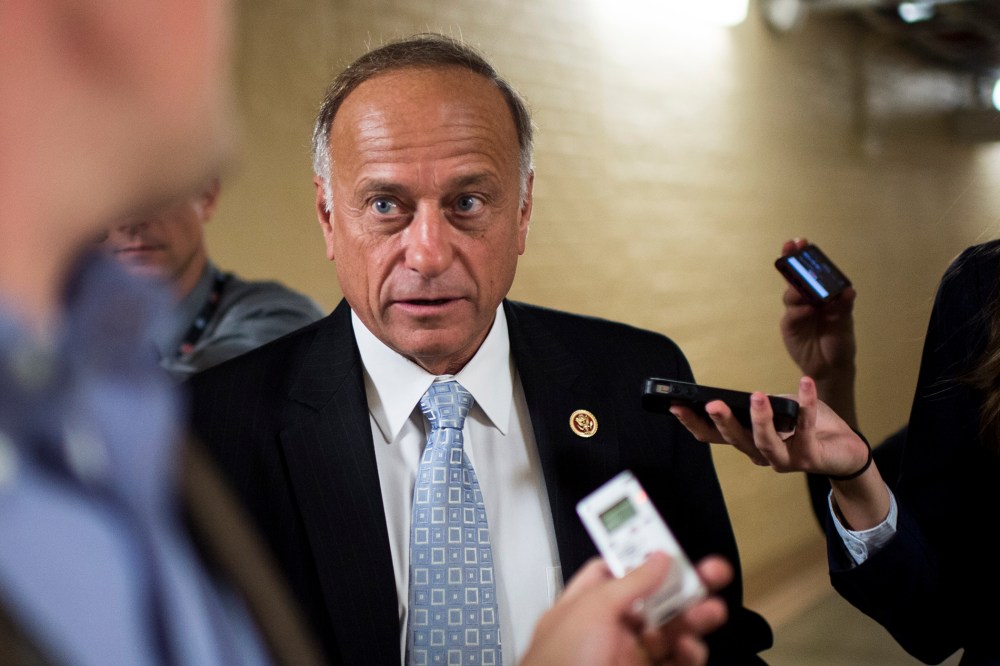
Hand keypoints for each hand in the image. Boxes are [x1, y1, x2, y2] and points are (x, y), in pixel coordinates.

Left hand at [520, 552, 731, 665]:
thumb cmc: (556, 664)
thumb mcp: (591, 611)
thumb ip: (628, 582)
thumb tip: (657, 558)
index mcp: (587, 606)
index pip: (618, 571)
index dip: (645, 556)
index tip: (672, 547)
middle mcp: (608, 631)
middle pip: (653, 600)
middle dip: (684, 586)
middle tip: (712, 574)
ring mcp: (628, 657)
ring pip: (670, 631)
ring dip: (693, 618)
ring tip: (711, 611)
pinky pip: (676, 661)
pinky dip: (689, 653)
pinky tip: (691, 646)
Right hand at [670, 377, 865, 476]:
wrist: (846, 449)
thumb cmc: (810, 426)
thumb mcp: (782, 408)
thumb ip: (765, 403)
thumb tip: (753, 396)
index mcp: (748, 442)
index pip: (713, 436)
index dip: (693, 423)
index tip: (674, 405)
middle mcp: (761, 455)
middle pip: (735, 441)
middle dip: (722, 422)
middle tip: (711, 404)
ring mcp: (785, 460)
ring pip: (765, 443)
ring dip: (760, 419)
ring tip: (757, 396)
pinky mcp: (810, 458)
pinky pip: (806, 427)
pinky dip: (806, 403)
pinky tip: (805, 383)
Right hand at [779, 238, 856, 381]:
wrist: (831, 368)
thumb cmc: (840, 342)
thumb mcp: (845, 323)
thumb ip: (844, 307)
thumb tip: (848, 292)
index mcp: (822, 294)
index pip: (811, 271)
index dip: (805, 256)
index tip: (801, 242)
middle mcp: (807, 299)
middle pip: (795, 277)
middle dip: (791, 261)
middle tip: (789, 247)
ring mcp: (796, 311)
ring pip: (791, 293)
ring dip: (796, 288)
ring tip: (802, 292)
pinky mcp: (789, 325)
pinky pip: (791, 314)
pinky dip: (797, 310)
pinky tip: (806, 311)